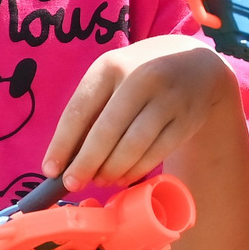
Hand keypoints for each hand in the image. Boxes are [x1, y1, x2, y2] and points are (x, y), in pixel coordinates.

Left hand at [45, 36, 239, 191]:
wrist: (198, 67)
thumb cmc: (141, 76)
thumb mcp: (114, 78)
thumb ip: (92, 110)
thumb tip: (66, 158)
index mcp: (111, 66)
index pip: (80, 110)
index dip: (62, 144)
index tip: (50, 170)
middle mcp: (141, 78)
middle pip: (106, 131)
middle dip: (86, 163)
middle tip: (73, 183)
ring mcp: (167, 99)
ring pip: (132, 146)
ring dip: (111, 170)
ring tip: (101, 180)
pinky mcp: (187, 120)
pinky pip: (156, 153)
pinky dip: (136, 170)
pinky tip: (124, 176)